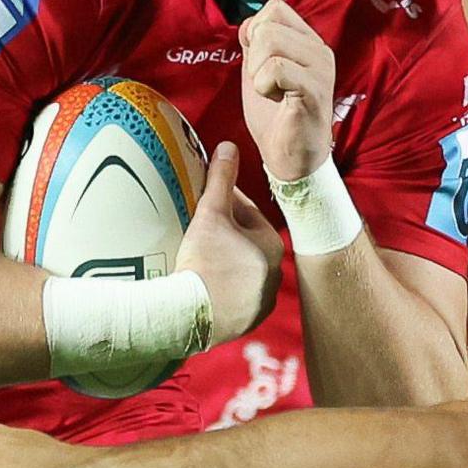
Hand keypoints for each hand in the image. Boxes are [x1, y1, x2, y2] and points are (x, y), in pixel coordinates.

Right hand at [175, 142, 283, 339]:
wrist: (191, 313)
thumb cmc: (205, 260)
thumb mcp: (211, 212)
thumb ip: (221, 179)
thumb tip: (229, 146)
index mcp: (272, 243)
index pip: (247, 214)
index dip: (224, 204)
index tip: (204, 201)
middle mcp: (275, 274)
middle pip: (244, 244)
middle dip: (225, 234)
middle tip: (197, 228)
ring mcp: (262, 301)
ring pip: (240, 272)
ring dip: (224, 263)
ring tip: (197, 257)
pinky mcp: (247, 322)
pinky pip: (234, 298)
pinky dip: (221, 289)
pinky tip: (203, 285)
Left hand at [237, 0, 336, 181]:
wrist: (291, 158)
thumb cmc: (276, 117)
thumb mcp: (258, 71)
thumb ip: (255, 45)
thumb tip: (249, 24)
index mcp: (307, 41)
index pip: (274, 8)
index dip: (255, 32)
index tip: (259, 63)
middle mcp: (319, 49)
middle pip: (268, 24)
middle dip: (253, 56)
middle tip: (265, 83)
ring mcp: (321, 67)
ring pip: (269, 41)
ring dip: (257, 72)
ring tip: (272, 91)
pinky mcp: (315, 88)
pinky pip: (276, 68)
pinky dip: (264, 86)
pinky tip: (276, 100)